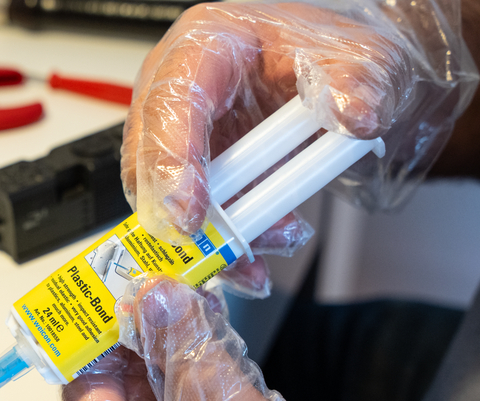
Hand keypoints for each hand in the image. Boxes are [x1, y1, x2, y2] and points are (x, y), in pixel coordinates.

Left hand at [62, 276, 374, 400]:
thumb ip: (189, 352)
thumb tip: (157, 299)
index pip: (84, 382)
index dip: (101, 329)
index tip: (120, 289)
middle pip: (118, 382)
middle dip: (145, 331)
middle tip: (167, 287)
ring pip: (150, 391)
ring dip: (172, 348)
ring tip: (197, 307)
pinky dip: (192, 376)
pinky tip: (211, 345)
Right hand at [122, 0, 476, 296]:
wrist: (337, 76)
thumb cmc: (324, 54)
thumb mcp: (354, 53)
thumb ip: (356, 80)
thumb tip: (355, 115)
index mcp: (204, 47)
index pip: (170, 104)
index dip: (172, 163)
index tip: (190, 214)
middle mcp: (181, 94)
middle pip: (148, 162)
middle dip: (178, 216)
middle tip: (216, 250)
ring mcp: (184, 138)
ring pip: (166, 201)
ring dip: (211, 237)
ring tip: (267, 248)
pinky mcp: (198, 177)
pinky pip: (196, 218)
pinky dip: (227, 243)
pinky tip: (262, 251)